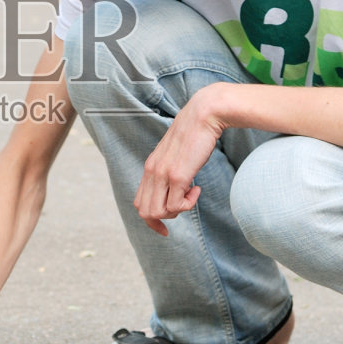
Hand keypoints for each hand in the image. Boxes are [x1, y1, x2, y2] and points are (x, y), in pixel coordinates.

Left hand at [133, 86, 225, 235]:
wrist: (203, 115)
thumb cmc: (194, 136)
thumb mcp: (176, 156)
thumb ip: (170, 172)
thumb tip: (177, 190)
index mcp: (149, 168)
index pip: (139, 204)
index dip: (151, 220)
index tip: (166, 228)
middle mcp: (152, 172)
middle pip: (146, 212)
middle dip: (164, 219)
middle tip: (183, 205)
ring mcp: (163, 174)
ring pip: (159, 212)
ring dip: (177, 211)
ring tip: (191, 194)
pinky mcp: (178, 175)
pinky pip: (177, 205)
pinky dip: (188, 204)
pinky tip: (197, 188)